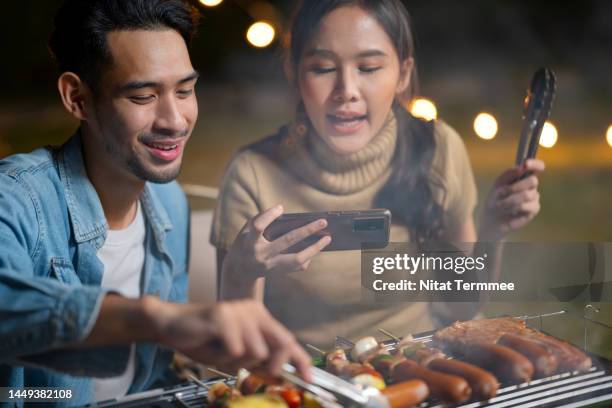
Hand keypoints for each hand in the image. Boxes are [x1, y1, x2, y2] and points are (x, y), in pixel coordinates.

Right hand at [150, 298, 311, 379]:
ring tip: (220, 352)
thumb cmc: (203, 340)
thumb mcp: (234, 354)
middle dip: (271, 366)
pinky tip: (211, 346)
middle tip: (252, 369)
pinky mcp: (224, 316)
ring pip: (256, 352)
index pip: (287, 338)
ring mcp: (239, 311)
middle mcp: (253, 309)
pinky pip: (236, 350)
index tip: (309, 378)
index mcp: (259, 316)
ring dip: (237, 362)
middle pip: (281, 343)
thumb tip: (281, 376)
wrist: (171, 325)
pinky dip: (223, 357)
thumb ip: (257, 361)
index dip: (300, 360)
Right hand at [223, 205, 330, 282]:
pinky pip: (297, 266)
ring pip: (297, 259)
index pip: (258, 227)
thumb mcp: (246, 231)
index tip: (281, 208)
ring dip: (314, 248)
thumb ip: (260, 220)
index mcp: (249, 242)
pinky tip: (314, 249)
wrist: (240, 270)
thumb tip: (285, 213)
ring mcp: (270, 266)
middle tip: (322, 221)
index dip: (269, 216)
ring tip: (327, 238)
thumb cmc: (245, 243)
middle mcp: (260, 255)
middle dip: (306, 230)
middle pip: (287, 241)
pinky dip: (307, 257)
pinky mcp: (278, 272)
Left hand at [479, 159, 543, 239]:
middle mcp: (531, 186)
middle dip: (516, 187)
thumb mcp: (498, 184)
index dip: (535, 164)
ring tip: (500, 205)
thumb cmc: (495, 199)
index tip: (526, 164)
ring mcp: (534, 197)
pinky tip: (508, 211)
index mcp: (523, 176)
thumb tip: (521, 167)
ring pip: (528, 194)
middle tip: (501, 193)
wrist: (492, 218)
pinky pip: (526, 206)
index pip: (536, 167)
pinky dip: (514, 208)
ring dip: (510, 200)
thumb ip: (509, 174)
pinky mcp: (534, 209)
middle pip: (533, 180)